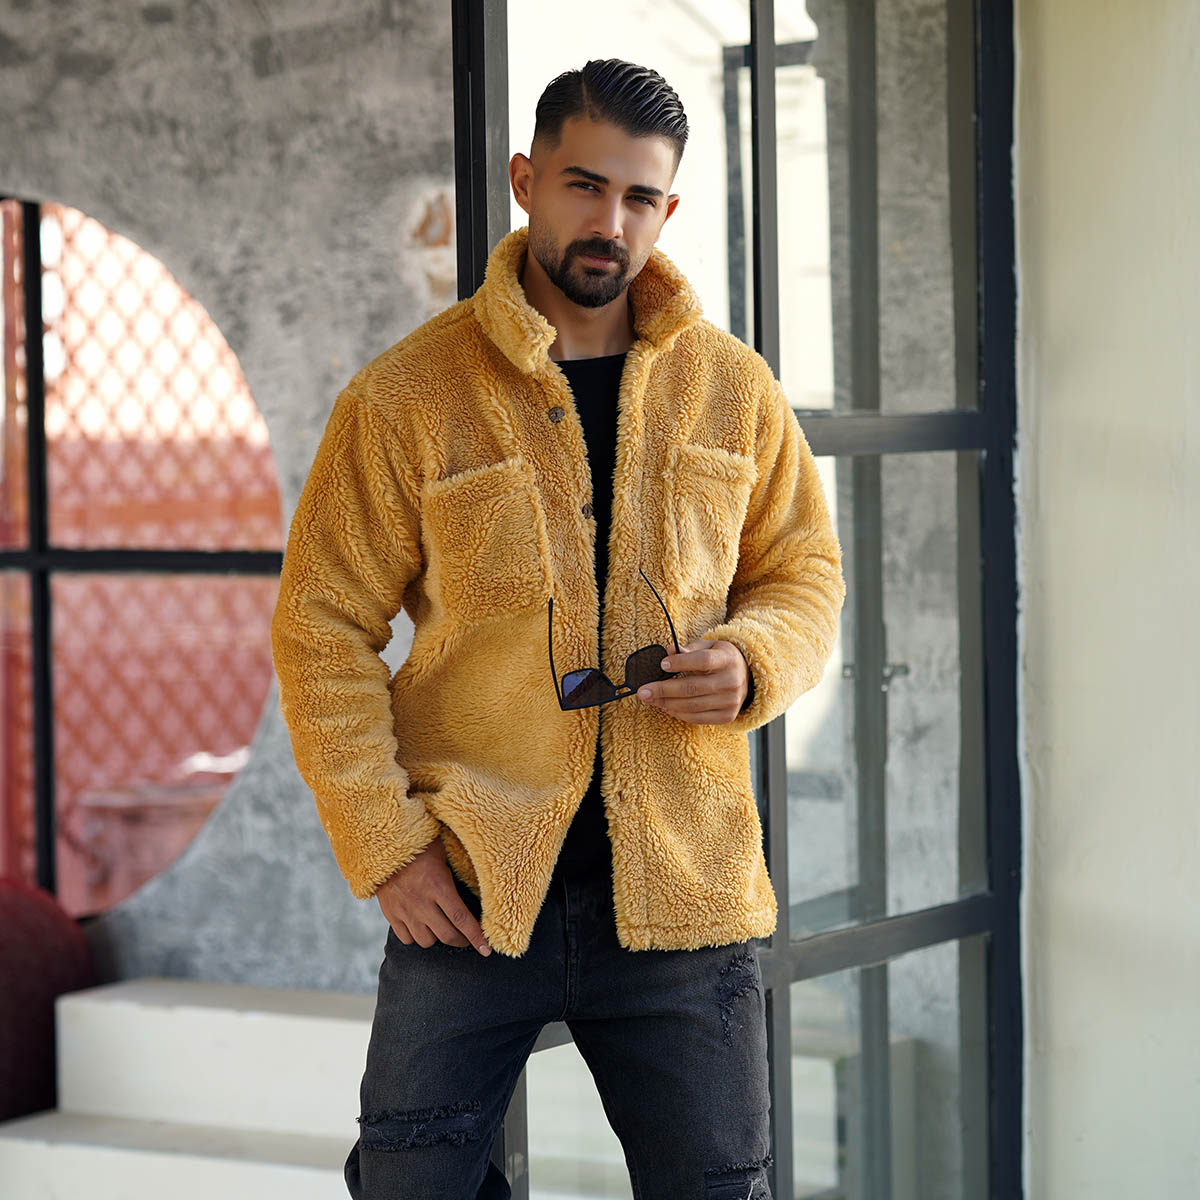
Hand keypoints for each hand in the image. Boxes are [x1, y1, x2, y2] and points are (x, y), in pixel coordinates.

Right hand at [376, 834, 491, 954]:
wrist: (385, 846)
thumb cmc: (420, 847)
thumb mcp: (444, 855)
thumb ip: (457, 873)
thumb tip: (479, 884)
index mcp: (439, 886)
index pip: (462, 919)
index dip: (476, 937)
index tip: (486, 950)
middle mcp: (422, 903)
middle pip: (447, 935)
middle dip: (461, 940)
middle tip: (466, 938)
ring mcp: (405, 911)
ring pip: (426, 941)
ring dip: (437, 938)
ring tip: (441, 928)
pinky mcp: (391, 915)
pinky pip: (407, 939)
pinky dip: (416, 937)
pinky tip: (421, 926)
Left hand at [636, 638, 750, 724]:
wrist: (746, 676)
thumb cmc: (721, 659)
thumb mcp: (709, 647)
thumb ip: (689, 648)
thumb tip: (669, 650)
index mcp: (727, 659)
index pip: (703, 661)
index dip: (681, 663)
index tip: (662, 665)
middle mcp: (732, 681)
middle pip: (693, 687)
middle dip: (663, 690)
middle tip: (643, 691)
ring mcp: (731, 701)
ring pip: (692, 705)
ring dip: (667, 703)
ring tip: (651, 699)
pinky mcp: (727, 716)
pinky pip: (697, 718)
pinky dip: (678, 714)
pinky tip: (665, 707)